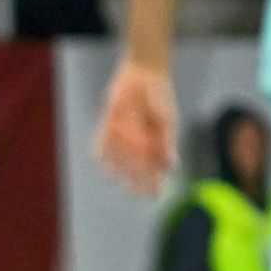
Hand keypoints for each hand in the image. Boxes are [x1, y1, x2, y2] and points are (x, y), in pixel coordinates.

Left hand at [95, 60, 177, 194]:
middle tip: (132, 191)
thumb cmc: (160, 97)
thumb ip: (167, 142)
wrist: (143, 76)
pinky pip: (102, 139)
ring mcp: (123, 134)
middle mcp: (138, 142)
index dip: (154, 181)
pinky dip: (100, 149)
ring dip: (116, 166)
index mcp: (155, 143)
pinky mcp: (109, 124)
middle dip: (135, 179)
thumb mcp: (168, 120)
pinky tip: (98, 159)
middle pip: (136, 166)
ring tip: (113, 176)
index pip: (154, 167)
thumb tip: (172, 165)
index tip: (155, 194)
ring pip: (118, 156)